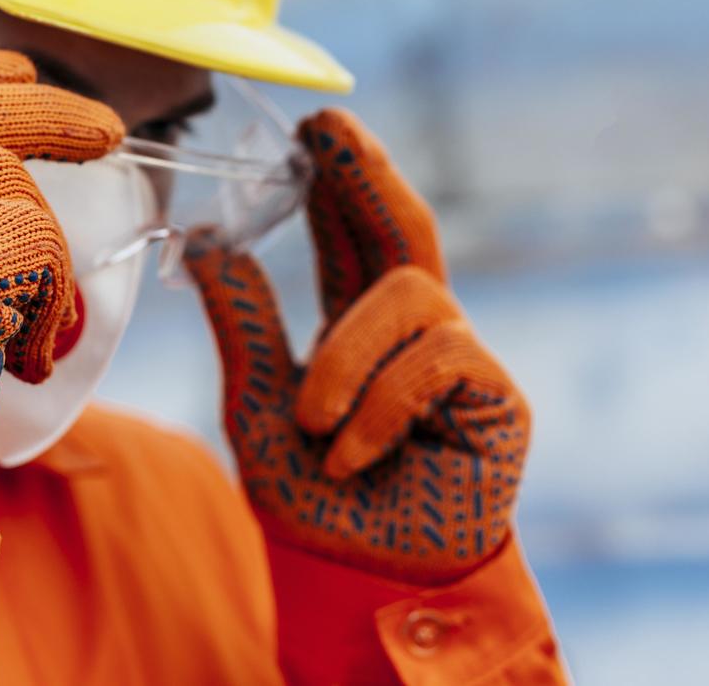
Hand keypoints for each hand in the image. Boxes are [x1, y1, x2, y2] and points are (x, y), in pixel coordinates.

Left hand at [186, 110, 528, 583]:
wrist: (365, 582)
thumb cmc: (317, 501)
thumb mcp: (257, 407)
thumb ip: (245, 325)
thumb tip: (209, 241)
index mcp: (358, 328)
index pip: (350, 237)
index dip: (338, 179)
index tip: (313, 126)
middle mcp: (414, 332)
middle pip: (404, 228)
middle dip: (368, 173)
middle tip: (329, 126)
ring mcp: (460, 358)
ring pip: (408, 294)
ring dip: (345, 356)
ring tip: (312, 422)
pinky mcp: (498, 397)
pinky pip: (437, 358)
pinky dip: (380, 405)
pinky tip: (354, 453)